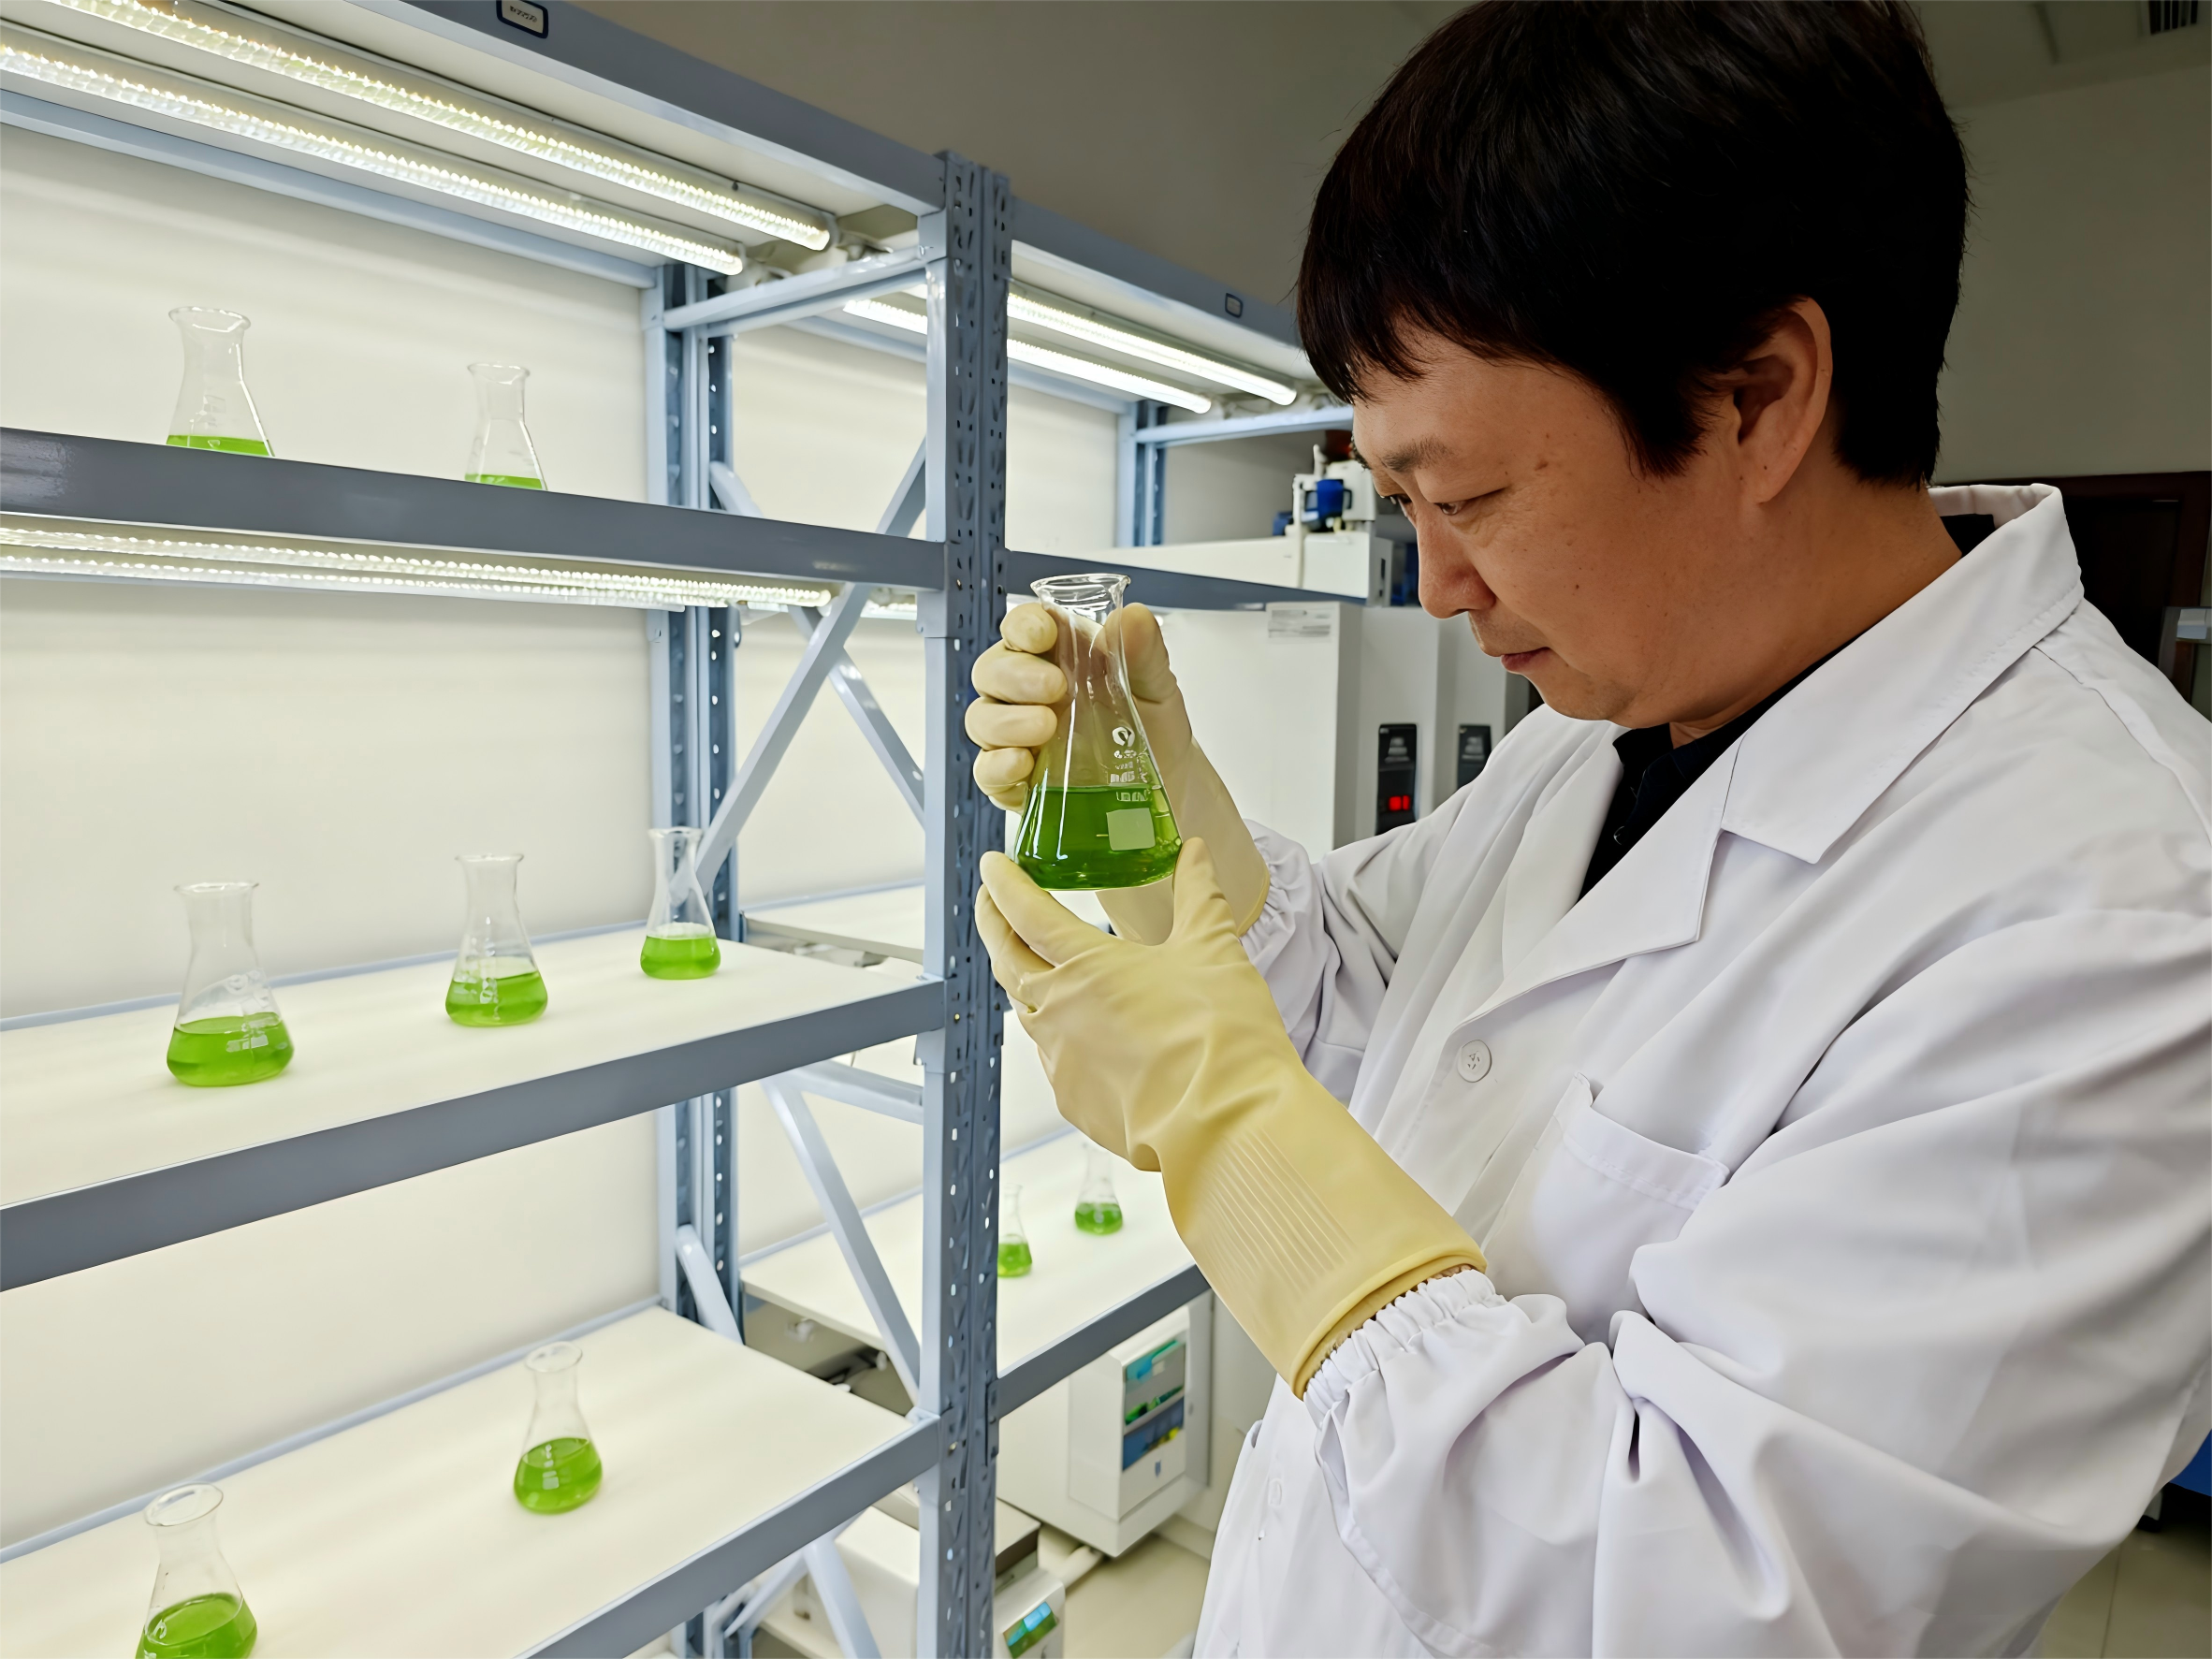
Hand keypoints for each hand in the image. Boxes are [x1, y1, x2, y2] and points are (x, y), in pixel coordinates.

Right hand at [968, 599, 1265, 939]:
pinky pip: (987, 772)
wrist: (1169, 788)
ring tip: (1046, 726)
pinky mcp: (1015, 782)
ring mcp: (1017, 738)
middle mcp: (1027, 693)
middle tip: (1054, 687)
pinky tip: (1023, 764)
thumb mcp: (1158, 688)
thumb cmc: (1154, 730)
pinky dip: (998, 766)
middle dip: (1015, 674)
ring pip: (982, 719)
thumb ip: (1145, 652)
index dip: (1024, 625)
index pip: (1022, 628)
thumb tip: (1133, 616)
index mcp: (1058, 657)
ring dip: (1007, 721)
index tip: (1043, 633)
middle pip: (992, 671)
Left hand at [976, 838, 1485, 1392]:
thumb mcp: (1213, 948)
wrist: (1224, 1120)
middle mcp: (1057, 1011)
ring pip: (1026, 1012)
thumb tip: (1195, 854)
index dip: (1004, 884)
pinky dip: (1058, 1037)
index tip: (993, 866)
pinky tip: (1082, 1035)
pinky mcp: (1073, 1102)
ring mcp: (1060, 1060)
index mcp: (1085, 965)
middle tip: (990, 905)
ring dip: (1023, 983)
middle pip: (1006, 959)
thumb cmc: (1220, 1035)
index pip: (1026, 912)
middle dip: (993, 926)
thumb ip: (1198, 895)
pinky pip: (1054, 1060)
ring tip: (1033, 967)